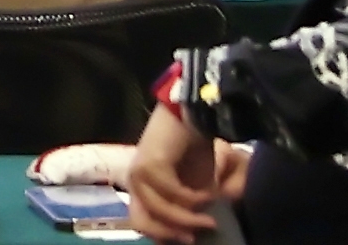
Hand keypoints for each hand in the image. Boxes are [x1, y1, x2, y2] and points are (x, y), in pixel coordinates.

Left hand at [123, 104, 244, 240]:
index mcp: (146, 188)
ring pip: (157, 209)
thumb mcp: (205, 186)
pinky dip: (191, 199)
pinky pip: (169, 192)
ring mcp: (140, 171)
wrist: (197, 115)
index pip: (142, 222)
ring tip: (209, 218)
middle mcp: (138, 181)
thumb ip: (198, 206)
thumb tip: (192, 226)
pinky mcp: (150, 162)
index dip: (164, 234)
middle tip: (196, 235)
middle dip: (170, 232)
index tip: (192, 238)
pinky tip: (207, 194)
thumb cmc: (200, 149)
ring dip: (186, 218)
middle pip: (140, 222)